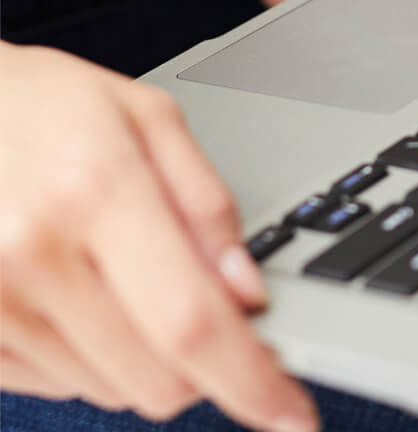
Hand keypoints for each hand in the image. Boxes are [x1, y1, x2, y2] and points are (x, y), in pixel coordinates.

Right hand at [0, 44, 318, 429]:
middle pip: (156, 378)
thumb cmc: (47, 105)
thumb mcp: (148, 117)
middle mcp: (34, 258)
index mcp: (95, 192)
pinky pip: (57, 386)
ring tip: (127, 271)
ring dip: (147, 355)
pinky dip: (92, 356)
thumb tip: (249, 293)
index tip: (294, 414)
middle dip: (207, 362)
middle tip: (212, 306)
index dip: (252, 379)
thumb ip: (207, 205)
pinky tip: (82, 291)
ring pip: (111, 390)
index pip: (190, 320)